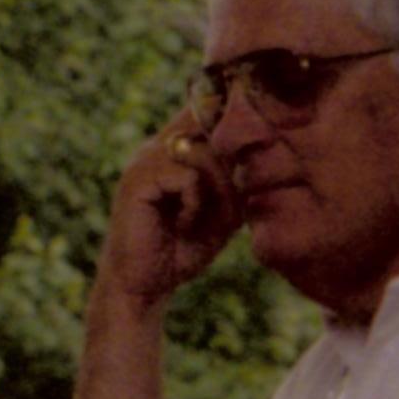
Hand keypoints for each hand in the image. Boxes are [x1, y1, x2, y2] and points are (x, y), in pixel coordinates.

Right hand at [92, 115, 240, 310]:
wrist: (143, 285)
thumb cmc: (180, 249)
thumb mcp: (220, 212)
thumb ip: (235, 182)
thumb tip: (259, 156)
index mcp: (172, 151)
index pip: (203, 113)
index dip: (229, 120)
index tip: (249, 141)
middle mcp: (156, 148)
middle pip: (211, 129)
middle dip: (232, 169)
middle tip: (229, 208)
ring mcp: (144, 161)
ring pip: (204, 152)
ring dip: (217, 190)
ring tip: (201, 219)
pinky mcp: (138, 181)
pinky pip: (188, 177)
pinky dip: (195, 205)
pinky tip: (183, 225)